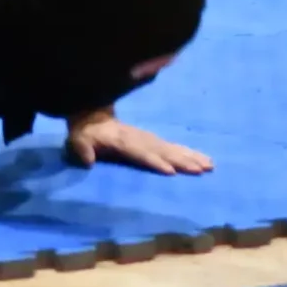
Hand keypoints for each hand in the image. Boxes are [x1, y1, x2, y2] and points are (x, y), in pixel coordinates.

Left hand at [67, 111, 213, 174]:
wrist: (92, 116)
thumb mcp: (78, 139)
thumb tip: (86, 161)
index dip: (153, 160)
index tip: (170, 171)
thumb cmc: (85, 133)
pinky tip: (202, 159)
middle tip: (202, 169)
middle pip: (162, 151)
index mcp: (122, 141)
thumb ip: (81, 149)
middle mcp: (139, 139)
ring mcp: (148, 139)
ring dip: (190, 157)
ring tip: (209, 165)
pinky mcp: (153, 141)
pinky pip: (173, 147)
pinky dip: (188, 153)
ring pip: (171, 149)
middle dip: (181, 160)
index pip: (140, 152)